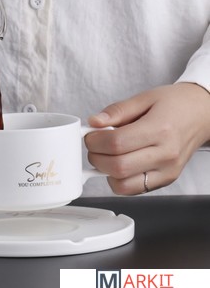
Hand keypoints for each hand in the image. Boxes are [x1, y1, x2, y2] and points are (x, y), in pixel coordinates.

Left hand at [85, 83, 209, 194]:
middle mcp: (166, 154)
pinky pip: (135, 190)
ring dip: (105, 172)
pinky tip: (117, 164)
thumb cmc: (174, 104)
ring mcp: (168, 171)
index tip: (89, 135)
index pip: (116, 143)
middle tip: (93, 145)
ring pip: (125, 185)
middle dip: (95, 157)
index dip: (94, 141)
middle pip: (118, 167)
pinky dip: (118, 180)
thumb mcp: (144, 98)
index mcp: (159, 129)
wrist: (201, 114)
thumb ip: (116, 111)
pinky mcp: (167, 180)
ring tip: (105, 155)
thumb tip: (94, 122)